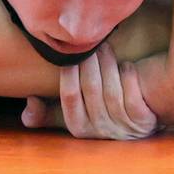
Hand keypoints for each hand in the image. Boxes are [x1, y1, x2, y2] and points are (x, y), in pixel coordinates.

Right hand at [21, 43, 159, 139]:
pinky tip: (126, 64)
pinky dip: (129, 77)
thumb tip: (30, 103)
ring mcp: (123, 128)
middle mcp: (100, 132)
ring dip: (108, 65)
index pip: (69, 97)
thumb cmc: (101, 109)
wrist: (140, 122)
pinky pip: (133, 97)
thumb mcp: (76, 114)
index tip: (70, 53)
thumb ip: (49, 111)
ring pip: (112, 92)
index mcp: (79, 128)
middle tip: (90, 42)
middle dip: (90, 62)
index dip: (69, 74)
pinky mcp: (143, 122)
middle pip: (92, 90)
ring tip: (105, 46)